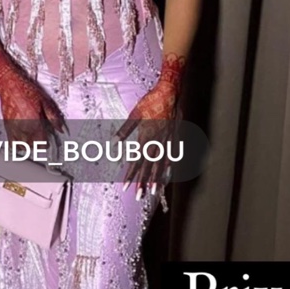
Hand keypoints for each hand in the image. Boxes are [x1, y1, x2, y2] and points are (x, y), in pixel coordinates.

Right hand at [0, 48, 66, 145]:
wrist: (9, 84)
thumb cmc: (26, 90)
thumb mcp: (45, 101)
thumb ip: (53, 117)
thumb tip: (60, 128)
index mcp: (34, 122)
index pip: (42, 142)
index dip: (46, 143)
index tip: (49, 141)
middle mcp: (23, 127)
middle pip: (32, 146)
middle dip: (38, 144)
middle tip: (41, 138)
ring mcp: (13, 128)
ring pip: (22, 146)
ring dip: (28, 145)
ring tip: (32, 140)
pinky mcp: (7, 127)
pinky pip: (12, 142)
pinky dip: (17, 144)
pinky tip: (21, 141)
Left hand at [116, 54, 185, 197]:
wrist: (170, 92)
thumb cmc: (150, 101)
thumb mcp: (134, 114)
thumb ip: (125, 130)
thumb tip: (113, 143)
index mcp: (146, 137)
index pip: (136, 161)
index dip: (130, 174)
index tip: (126, 186)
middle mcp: (158, 142)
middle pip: (148, 166)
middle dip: (142, 182)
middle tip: (139, 196)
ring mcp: (168, 140)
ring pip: (161, 163)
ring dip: (156, 178)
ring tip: (153, 191)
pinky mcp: (176, 136)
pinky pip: (173, 154)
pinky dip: (170, 164)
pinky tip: (168, 173)